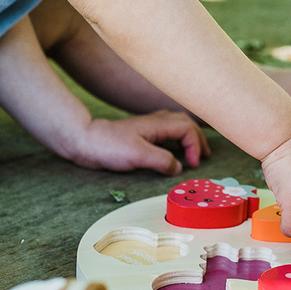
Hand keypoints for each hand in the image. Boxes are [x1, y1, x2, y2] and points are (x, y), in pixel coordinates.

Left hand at [66, 111, 208, 174]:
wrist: (85, 140)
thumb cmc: (109, 146)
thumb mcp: (138, 156)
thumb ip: (162, 161)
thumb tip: (179, 168)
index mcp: (158, 124)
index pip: (188, 129)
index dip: (195, 146)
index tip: (193, 164)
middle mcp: (156, 121)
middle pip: (186, 122)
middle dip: (199, 138)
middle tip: (205, 156)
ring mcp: (148, 126)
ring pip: (177, 125)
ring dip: (189, 137)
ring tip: (196, 152)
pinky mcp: (141, 134)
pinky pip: (167, 131)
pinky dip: (177, 139)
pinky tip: (174, 149)